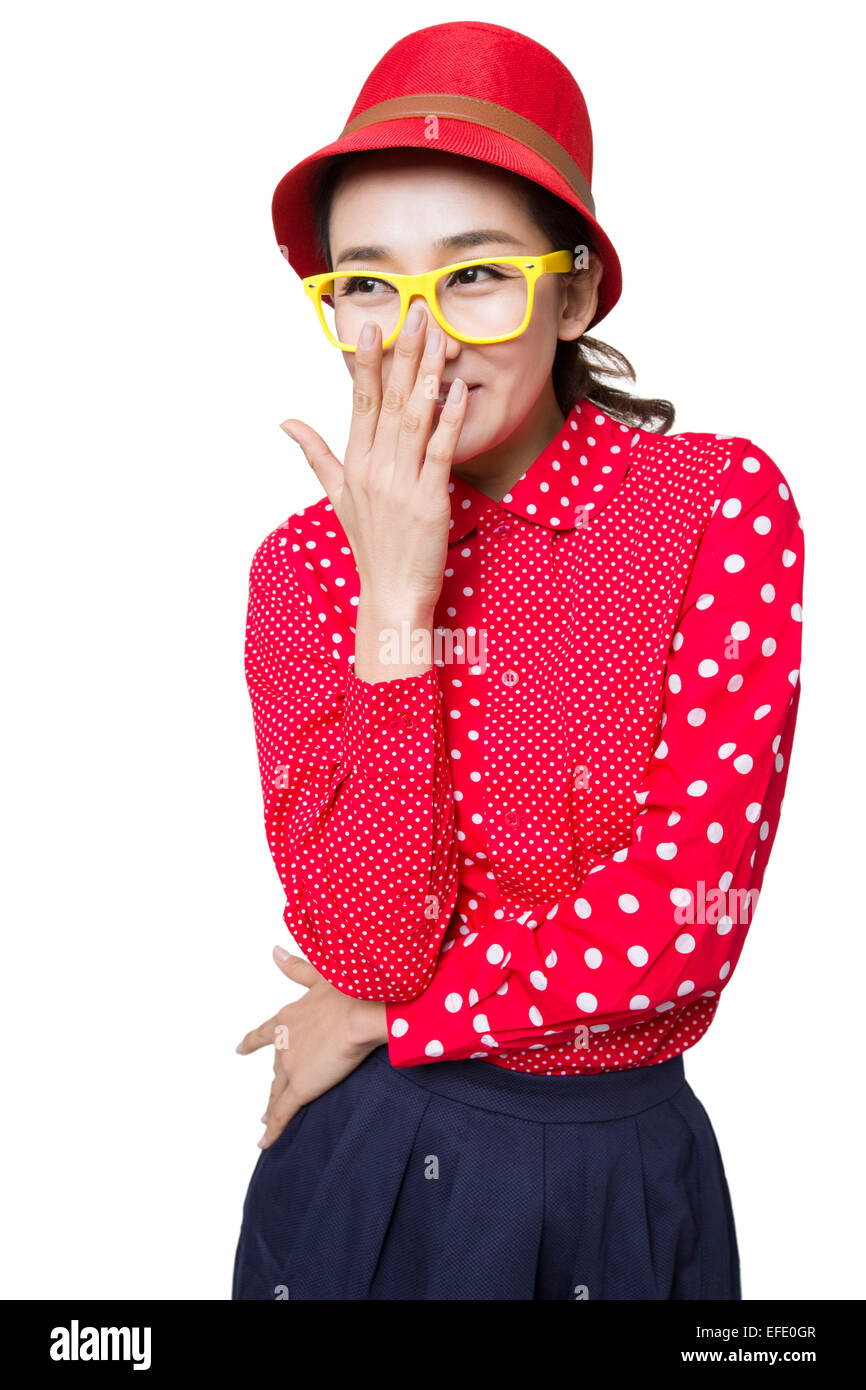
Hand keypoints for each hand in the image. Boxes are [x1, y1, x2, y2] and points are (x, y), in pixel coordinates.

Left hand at [235, 946, 388, 1148]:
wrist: (361, 1010)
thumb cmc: (349, 988)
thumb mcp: (319, 974)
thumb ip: (294, 967)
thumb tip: (274, 951)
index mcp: (288, 1017)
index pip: (265, 1033)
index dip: (252, 1042)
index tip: (240, 1048)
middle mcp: (284, 1042)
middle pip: (277, 1065)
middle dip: (277, 1077)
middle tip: (273, 1092)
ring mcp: (290, 1065)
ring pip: (278, 1089)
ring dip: (273, 1103)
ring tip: (267, 1119)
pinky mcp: (300, 1086)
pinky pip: (283, 1112)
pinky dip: (273, 1128)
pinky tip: (264, 1140)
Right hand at [279, 307, 468, 613]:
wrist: (390, 594)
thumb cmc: (370, 546)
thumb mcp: (336, 497)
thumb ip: (315, 454)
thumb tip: (286, 422)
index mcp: (354, 464)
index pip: (359, 401)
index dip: (367, 362)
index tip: (375, 325)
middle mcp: (373, 468)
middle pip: (388, 400)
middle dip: (403, 353)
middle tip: (417, 311)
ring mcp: (400, 484)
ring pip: (414, 418)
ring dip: (427, 375)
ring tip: (438, 337)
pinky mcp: (429, 500)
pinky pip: (439, 452)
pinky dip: (449, 419)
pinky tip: (458, 390)